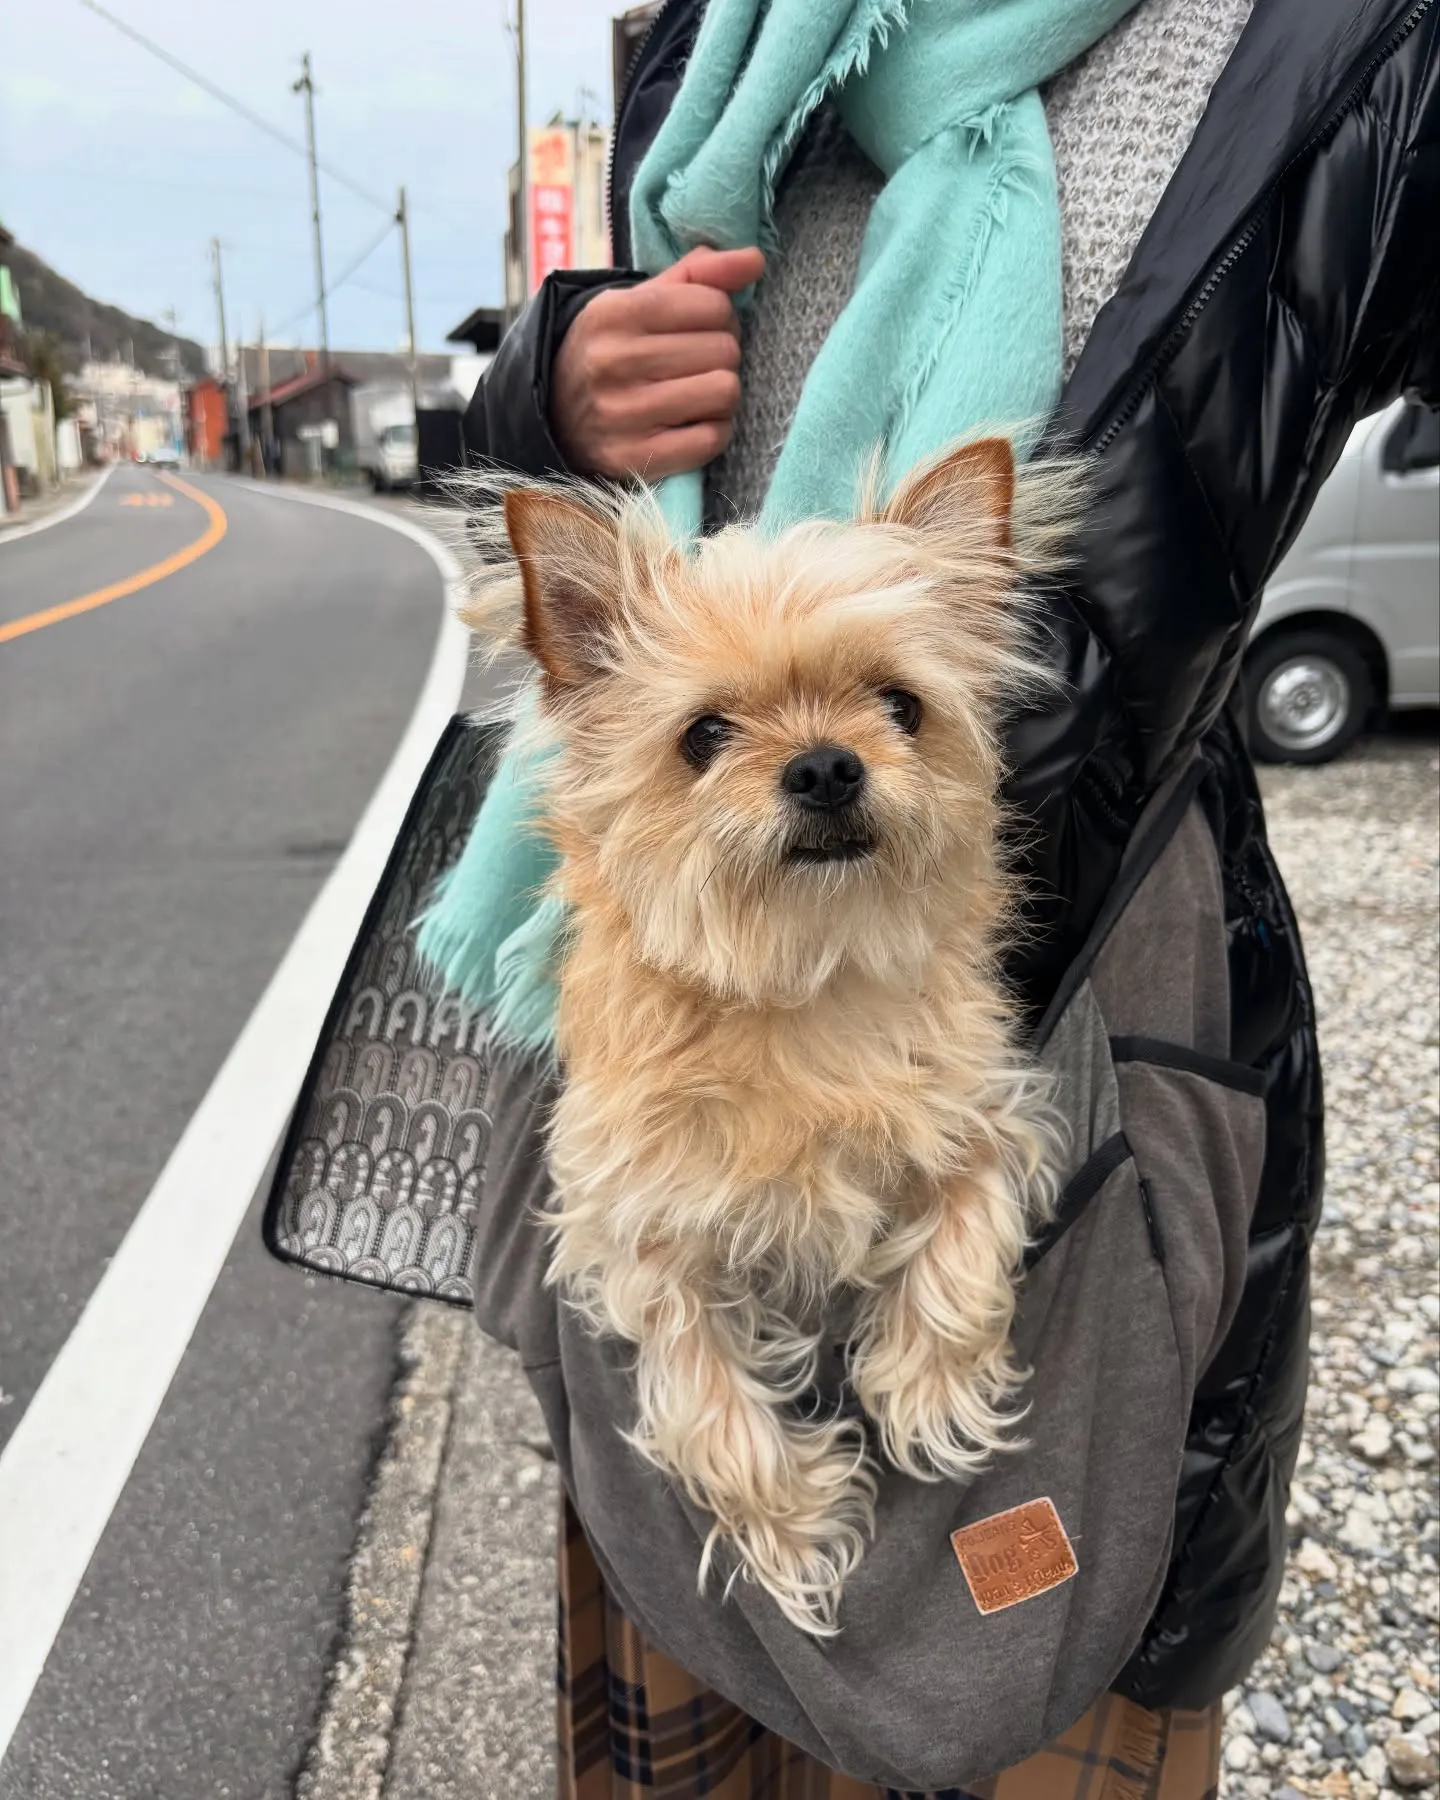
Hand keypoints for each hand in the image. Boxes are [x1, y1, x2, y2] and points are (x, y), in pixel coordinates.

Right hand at [549, 246, 764, 480]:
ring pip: (724, 392)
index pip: (713, 304)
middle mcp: (613, 362)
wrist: (553, 413)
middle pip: (724, 350)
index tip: (703, 328)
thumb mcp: (640, 300)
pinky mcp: (631, 458)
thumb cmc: (611, 350)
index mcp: (616, 313)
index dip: (722, 315)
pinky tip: (694, 424)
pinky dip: (714, 432)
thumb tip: (756, 259)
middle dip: (723, 355)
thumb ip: (699, 274)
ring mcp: (621, 415)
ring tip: (700, 393)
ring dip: (722, 394)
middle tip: (702, 363)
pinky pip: (710, 440)